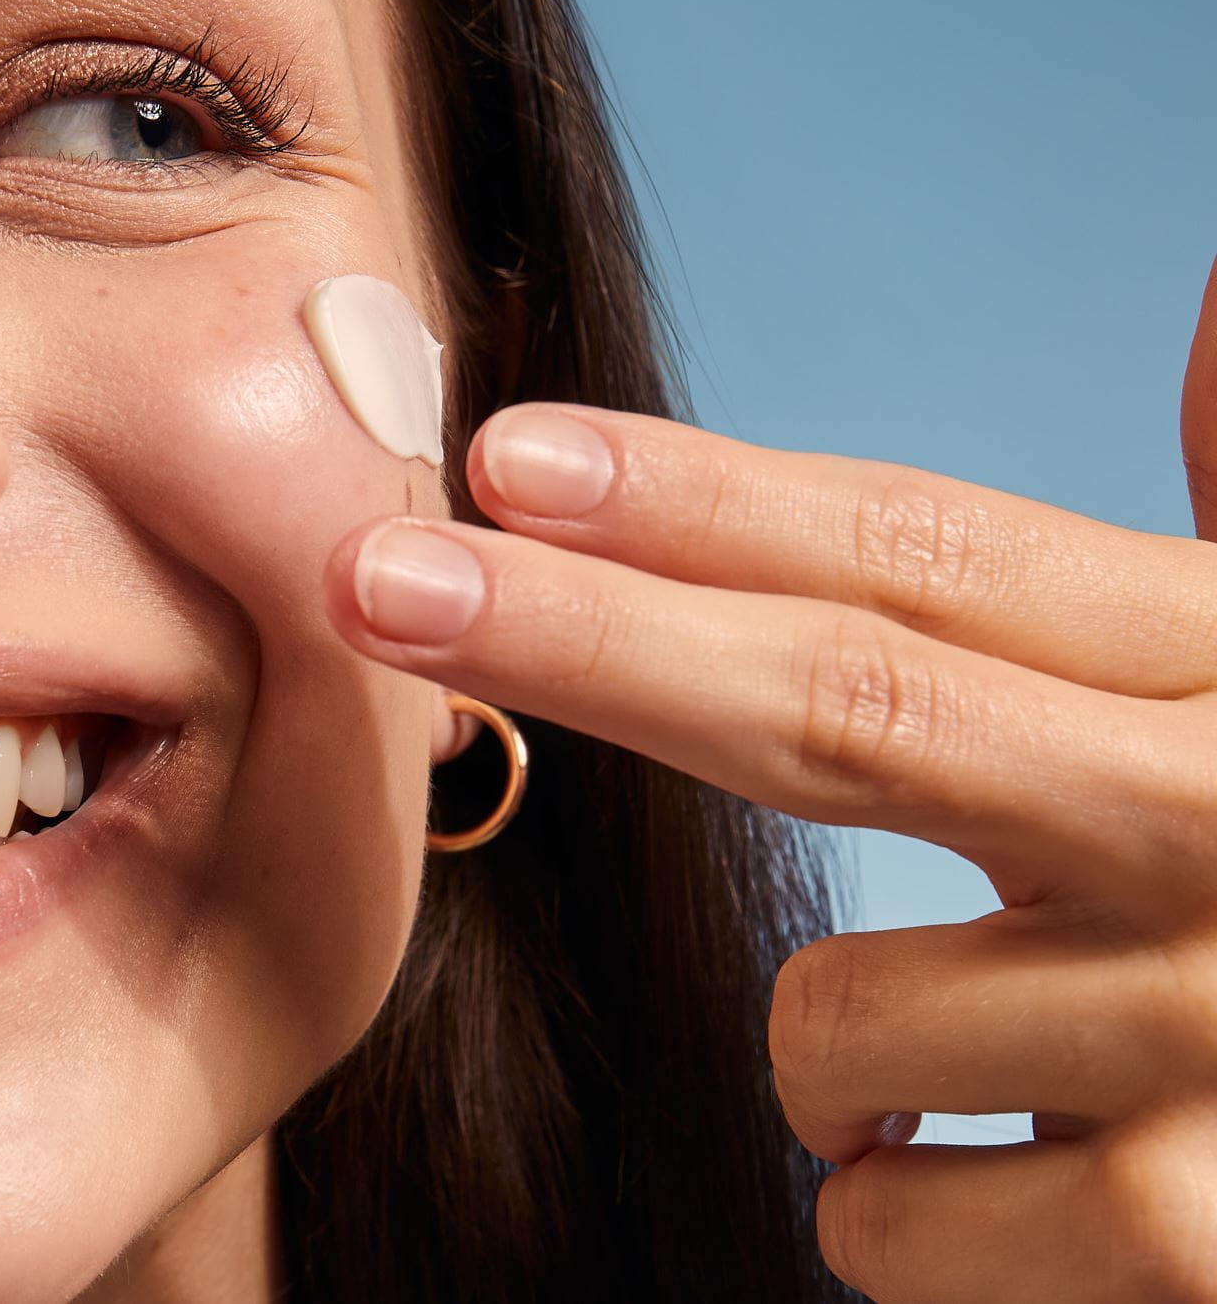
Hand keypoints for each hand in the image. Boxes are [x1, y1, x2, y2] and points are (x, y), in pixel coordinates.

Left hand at [324, 262, 1216, 1301]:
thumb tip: (1214, 301)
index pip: (939, 562)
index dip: (702, 504)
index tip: (506, 460)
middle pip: (845, 709)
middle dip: (582, 635)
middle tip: (378, 577)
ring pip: (826, 1021)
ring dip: (827, 1050)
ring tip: (979, 1056)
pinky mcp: (1191, 1248)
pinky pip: (877, 1218)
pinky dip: (885, 1201)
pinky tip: (1012, 1173)